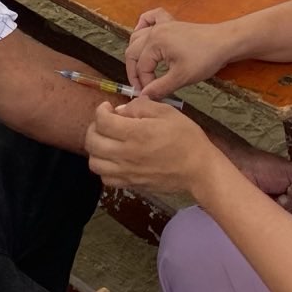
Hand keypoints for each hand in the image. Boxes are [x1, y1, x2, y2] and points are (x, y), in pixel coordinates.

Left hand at [86, 99, 223, 196]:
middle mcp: (126, 154)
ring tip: (107, 142)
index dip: (101, 110)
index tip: (108, 107)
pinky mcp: (131, 184)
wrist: (198, 169)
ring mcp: (127, 172)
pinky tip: (114, 159)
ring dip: (96, 149)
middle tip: (105, 123)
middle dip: (94, 128)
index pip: (102, 121)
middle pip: (92, 142)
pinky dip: (104, 168)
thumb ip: (140, 107)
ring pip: (94, 163)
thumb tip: (120, 111)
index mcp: (135, 133)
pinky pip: (105, 179)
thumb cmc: (186, 138)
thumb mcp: (166, 112)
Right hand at [124, 9, 234, 99]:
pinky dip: (143, 23)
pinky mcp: (171, 23)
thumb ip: (160, 87)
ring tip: (141, 69)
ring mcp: (162, 25)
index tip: (149, 94)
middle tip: (142, 86)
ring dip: (136, 52)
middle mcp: (154, 31)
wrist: (225, 42)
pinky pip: (151, 18)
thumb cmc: (205, 58)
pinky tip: (143, 32)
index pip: (141, 66)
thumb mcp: (181, 77)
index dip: (143, 83)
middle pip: (133, 51)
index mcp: (154, 42)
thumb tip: (144, 96)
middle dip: (135, 71)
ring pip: (137, 36)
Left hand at [216, 136, 291, 217]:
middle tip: (286, 190)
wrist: (240, 169)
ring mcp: (277, 215)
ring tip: (277, 195)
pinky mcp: (266, 223)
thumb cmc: (265, 167)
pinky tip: (272, 203)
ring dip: (289, 205)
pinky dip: (281, 212)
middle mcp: (288, 206)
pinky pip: (282, 225)